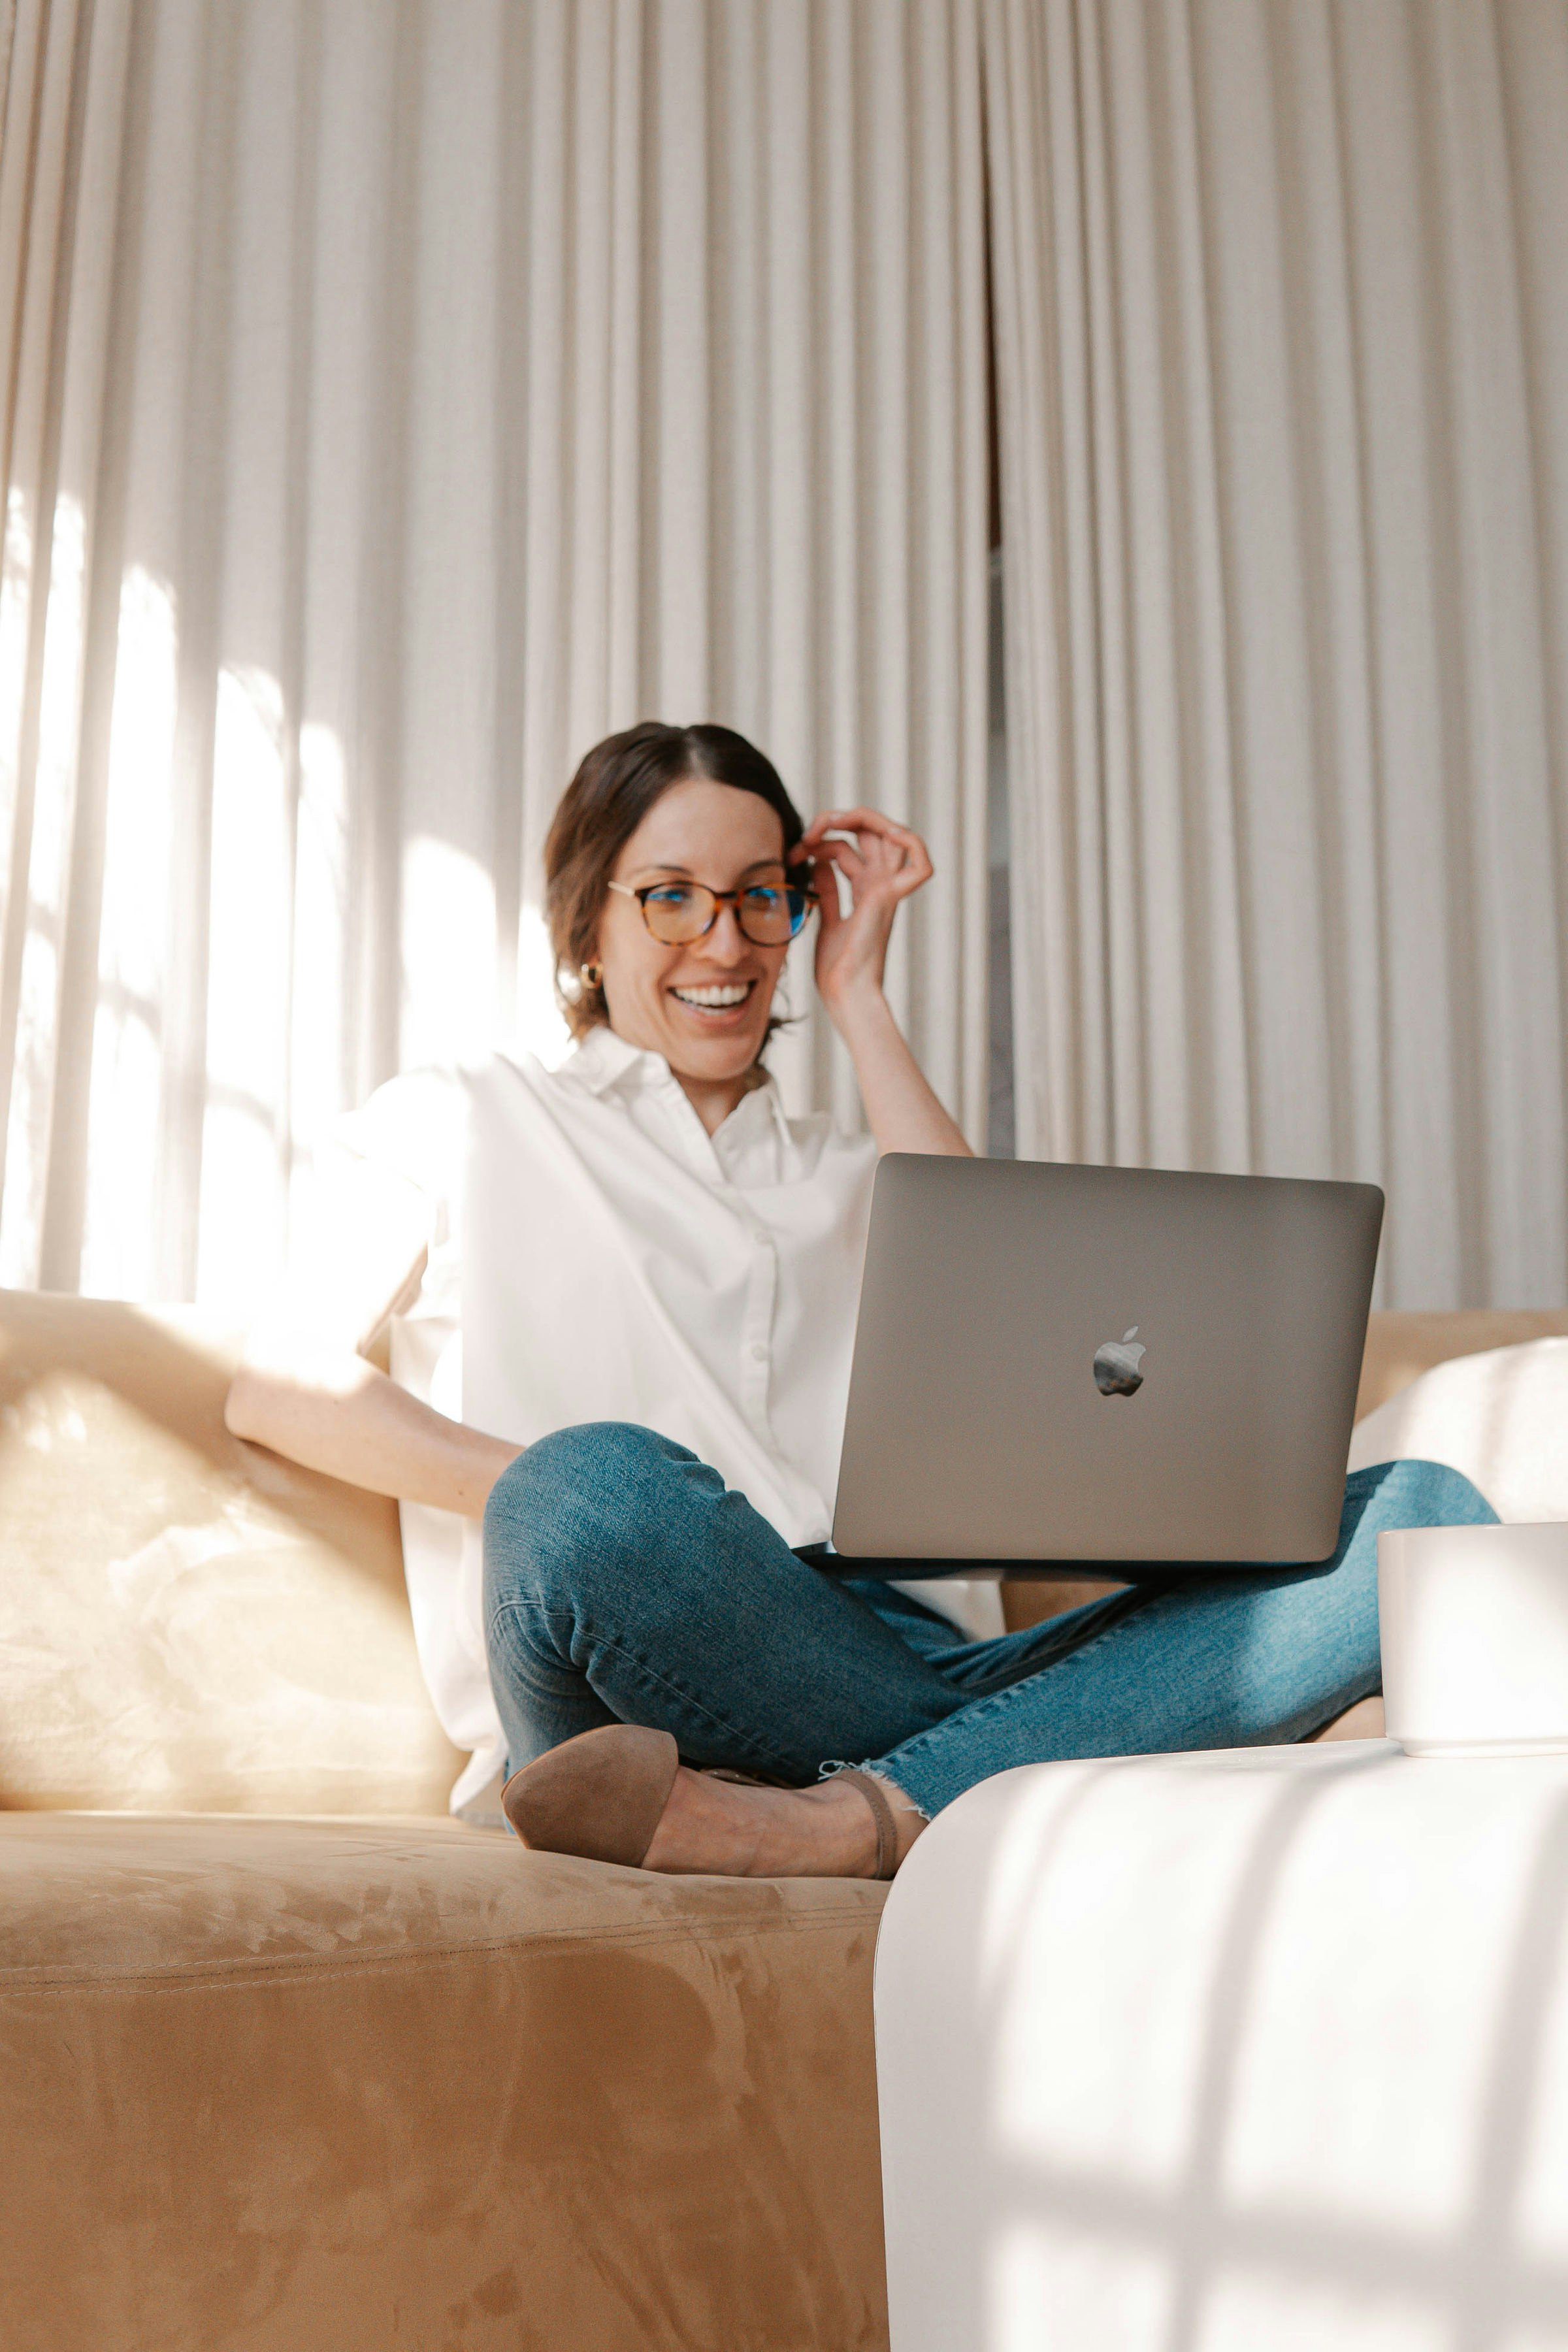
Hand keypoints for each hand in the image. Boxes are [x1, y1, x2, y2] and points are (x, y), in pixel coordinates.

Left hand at [797, 807, 933, 1018]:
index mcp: (867, 889)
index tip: (795, 854)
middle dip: (839, 819)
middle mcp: (880, 885)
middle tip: (810, 832)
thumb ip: (828, 891)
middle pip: (873, 830)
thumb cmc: (836, 969)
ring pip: (893, 834)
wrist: (844, 994)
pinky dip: (912, 842)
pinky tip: (884, 833)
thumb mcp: (826, 918)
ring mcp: (887, 889)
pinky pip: (921, 865)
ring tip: (825, 826)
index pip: (854, 843)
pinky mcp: (886, 897)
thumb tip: (820, 863)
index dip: (821, 839)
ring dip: (860, 818)